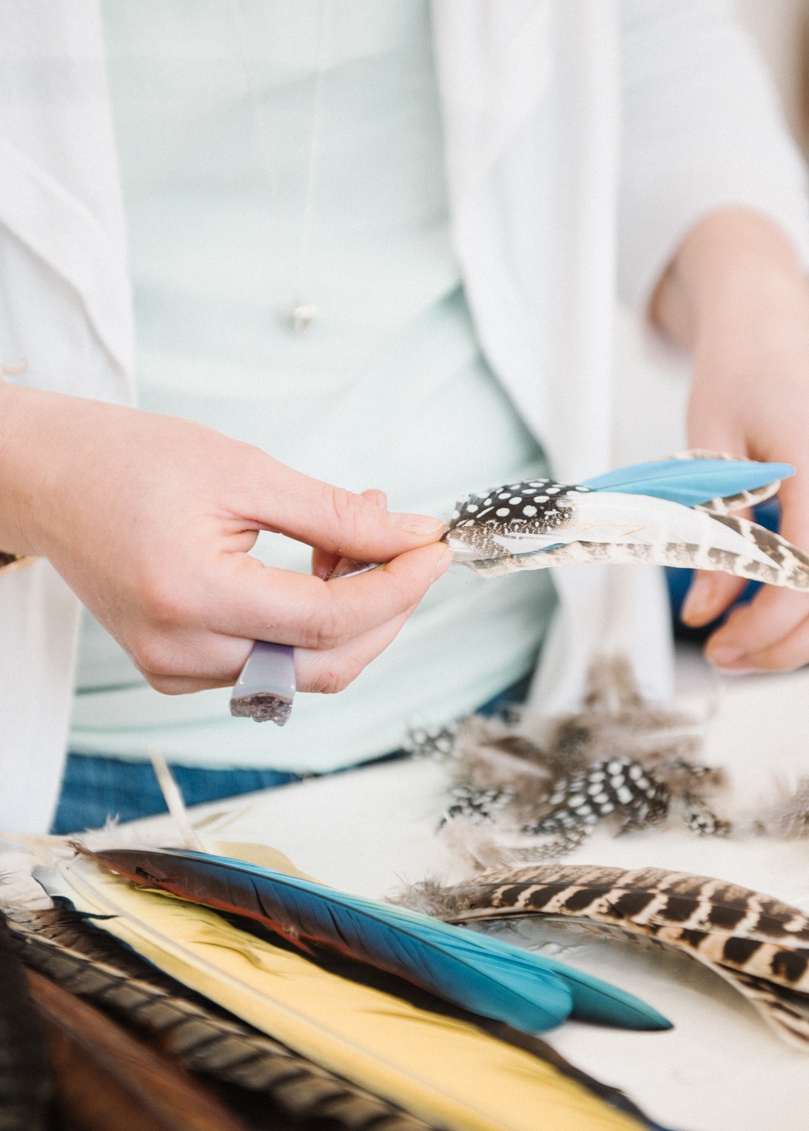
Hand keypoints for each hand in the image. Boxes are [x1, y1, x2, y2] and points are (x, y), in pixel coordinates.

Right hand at [0, 389, 449, 693]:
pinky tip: (315, 565)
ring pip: (303, 669)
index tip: (436, 549)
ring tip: (350, 536)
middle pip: (326, 663)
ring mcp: (175, 669)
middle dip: (385, 608)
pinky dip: (309, 623)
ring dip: (349, 612)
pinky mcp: (176, 669)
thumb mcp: (246, 471)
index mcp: (192, 597)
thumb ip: (336, 513)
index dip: (398, 587)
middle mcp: (180, 652)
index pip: (328, 620)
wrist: (51, 478)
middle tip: (406, 544)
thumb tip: (413, 535)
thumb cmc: (132, 460)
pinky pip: (269, 665)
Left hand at [651, 210, 808, 671]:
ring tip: (744, 640)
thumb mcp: (707, 450)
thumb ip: (710, 532)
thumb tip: (705, 609)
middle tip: (728, 656)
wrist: (774, 326)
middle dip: (793, 645)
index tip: (719, 642)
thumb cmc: (740, 371)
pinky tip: (769, 609)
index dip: (769, 623)